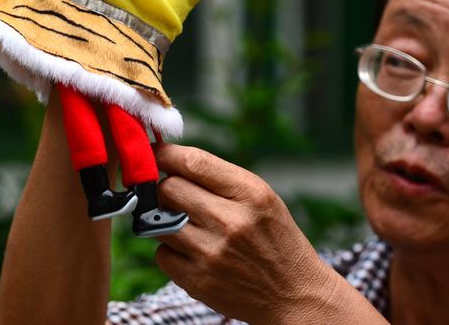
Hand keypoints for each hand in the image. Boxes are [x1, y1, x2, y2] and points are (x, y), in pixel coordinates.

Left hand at [151, 143, 341, 323]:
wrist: (294, 295)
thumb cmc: (276, 240)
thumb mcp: (263, 198)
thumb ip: (220, 180)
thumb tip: (170, 164)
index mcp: (250, 194)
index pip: (193, 162)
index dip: (165, 154)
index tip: (154, 154)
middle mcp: (230, 221)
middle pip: (169, 189)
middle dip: (165, 188)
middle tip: (173, 194)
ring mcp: (211, 253)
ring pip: (158, 221)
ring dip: (165, 220)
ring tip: (187, 224)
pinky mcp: (198, 281)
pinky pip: (161, 254)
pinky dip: (170, 250)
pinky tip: (192, 251)